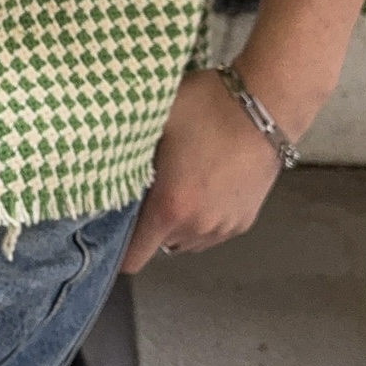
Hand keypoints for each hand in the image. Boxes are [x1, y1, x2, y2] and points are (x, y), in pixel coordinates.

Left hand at [119, 68, 284, 274]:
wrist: (266, 106)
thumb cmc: (205, 108)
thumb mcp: (155, 121)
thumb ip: (127, 151)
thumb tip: (100, 163)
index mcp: (169, 207)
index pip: (133, 258)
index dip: (118, 249)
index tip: (113, 225)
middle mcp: (197, 227)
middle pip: (159, 246)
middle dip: (149, 224)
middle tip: (148, 190)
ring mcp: (225, 227)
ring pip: (187, 241)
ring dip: (177, 223)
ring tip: (179, 184)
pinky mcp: (245, 221)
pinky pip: (212, 232)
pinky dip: (202, 218)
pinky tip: (204, 184)